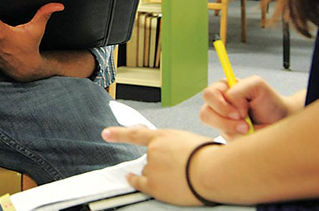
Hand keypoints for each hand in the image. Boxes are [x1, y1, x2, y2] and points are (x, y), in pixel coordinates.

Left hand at [102, 125, 218, 206]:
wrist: (212, 171)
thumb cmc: (209, 156)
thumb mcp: (191, 139)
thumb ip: (175, 144)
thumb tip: (172, 152)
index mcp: (163, 136)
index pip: (136, 134)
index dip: (119, 134)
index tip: (106, 134)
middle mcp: (153, 151)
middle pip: (148, 159)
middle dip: (160, 163)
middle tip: (180, 166)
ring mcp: (152, 168)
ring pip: (149, 173)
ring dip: (159, 175)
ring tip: (180, 176)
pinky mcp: (153, 185)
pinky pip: (140, 183)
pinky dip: (135, 181)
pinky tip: (131, 179)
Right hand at [199, 76, 287, 139]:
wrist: (281, 120)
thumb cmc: (269, 101)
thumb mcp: (257, 86)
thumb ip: (239, 90)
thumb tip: (232, 109)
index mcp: (222, 89)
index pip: (209, 95)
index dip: (221, 106)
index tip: (240, 113)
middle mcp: (218, 105)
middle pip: (205, 114)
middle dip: (226, 122)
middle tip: (246, 125)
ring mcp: (220, 122)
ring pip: (216, 130)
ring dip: (233, 131)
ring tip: (249, 130)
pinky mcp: (227, 136)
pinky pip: (225, 141)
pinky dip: (239, 140)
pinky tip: (249, 136)